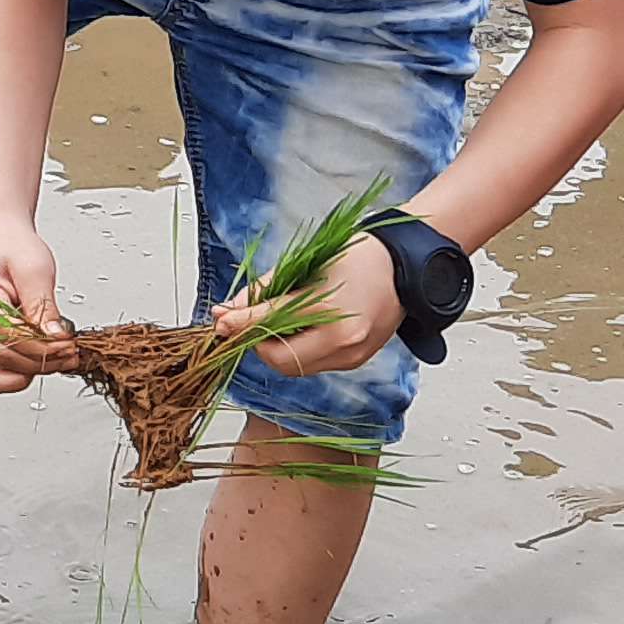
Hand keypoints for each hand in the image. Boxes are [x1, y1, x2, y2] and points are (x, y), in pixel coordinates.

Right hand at [0, 223, 74, 393]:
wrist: (2, 238)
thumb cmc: (11, 246)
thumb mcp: (34, 269)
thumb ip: (42, 306)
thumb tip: (55, 337)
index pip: (8, 338)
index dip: (42, 348)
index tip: (68, 346)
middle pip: (1, 360)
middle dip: (39, 362)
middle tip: (68, 356)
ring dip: (32, 370)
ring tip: (61, 359)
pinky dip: (22, 368)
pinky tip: (45, 359)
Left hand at [214, 233, 402, 376]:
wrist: (404, 268)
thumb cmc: (358, 257)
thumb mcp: (306, 265)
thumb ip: (265, 289)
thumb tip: (229, 310)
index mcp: (330, 311)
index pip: (271, 324)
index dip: (240, 324)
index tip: (219, 321)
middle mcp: (343, 341)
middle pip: (279, 360)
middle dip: (256, 343)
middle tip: (247, 323)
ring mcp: (352, 356)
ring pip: (295, 367)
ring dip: (275, 348)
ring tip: (275, 321)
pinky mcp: (355, 362)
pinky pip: (313, 364)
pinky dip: (297, 349)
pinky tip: (299, 328)